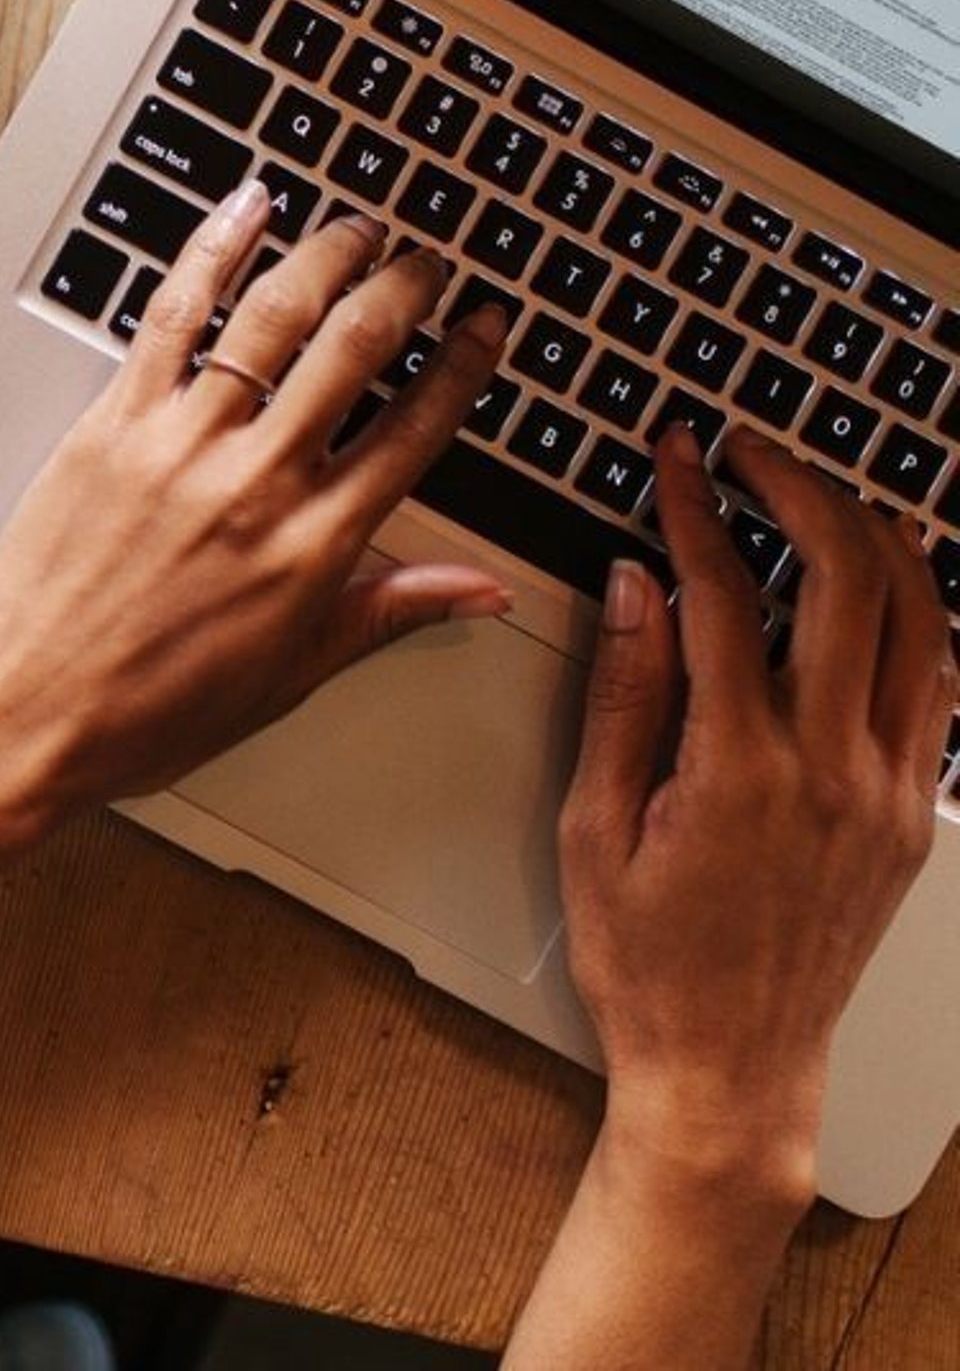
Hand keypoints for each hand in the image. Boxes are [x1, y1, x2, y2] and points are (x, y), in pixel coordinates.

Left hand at [0, 179, 510, 826]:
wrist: (30, 713)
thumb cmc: (152, 708)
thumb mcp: (292, 673)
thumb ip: (389, 610)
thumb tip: (481, 588)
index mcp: (313, 547)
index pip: (415, 430)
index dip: (462, 367)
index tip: (486, 327)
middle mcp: (256, 481)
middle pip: (355, 349)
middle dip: (405, 288)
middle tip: (428, 261)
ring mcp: (181, 443)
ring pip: (273, 316)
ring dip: (327, 255)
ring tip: (359, 227)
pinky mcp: (113, 422)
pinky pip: (173, 314)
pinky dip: (214, 250)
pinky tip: (246, 208)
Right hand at [560, 422, 954, 1201]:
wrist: (729, 1068)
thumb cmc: (648, 958)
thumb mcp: (595, 827)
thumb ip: (623, 695)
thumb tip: (635, 586)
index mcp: (740, 774)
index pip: (726, 597)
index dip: (695, 510)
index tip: (676, 458)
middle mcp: (833, 773)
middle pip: (845, 583)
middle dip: (798, 492)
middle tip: (749, 453)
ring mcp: (889, 793)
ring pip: (917, 621)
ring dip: (873, 536)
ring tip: (822, 492)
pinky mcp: (913, 814)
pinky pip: (939, 684)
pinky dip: (917, 611)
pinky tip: (883, 580)